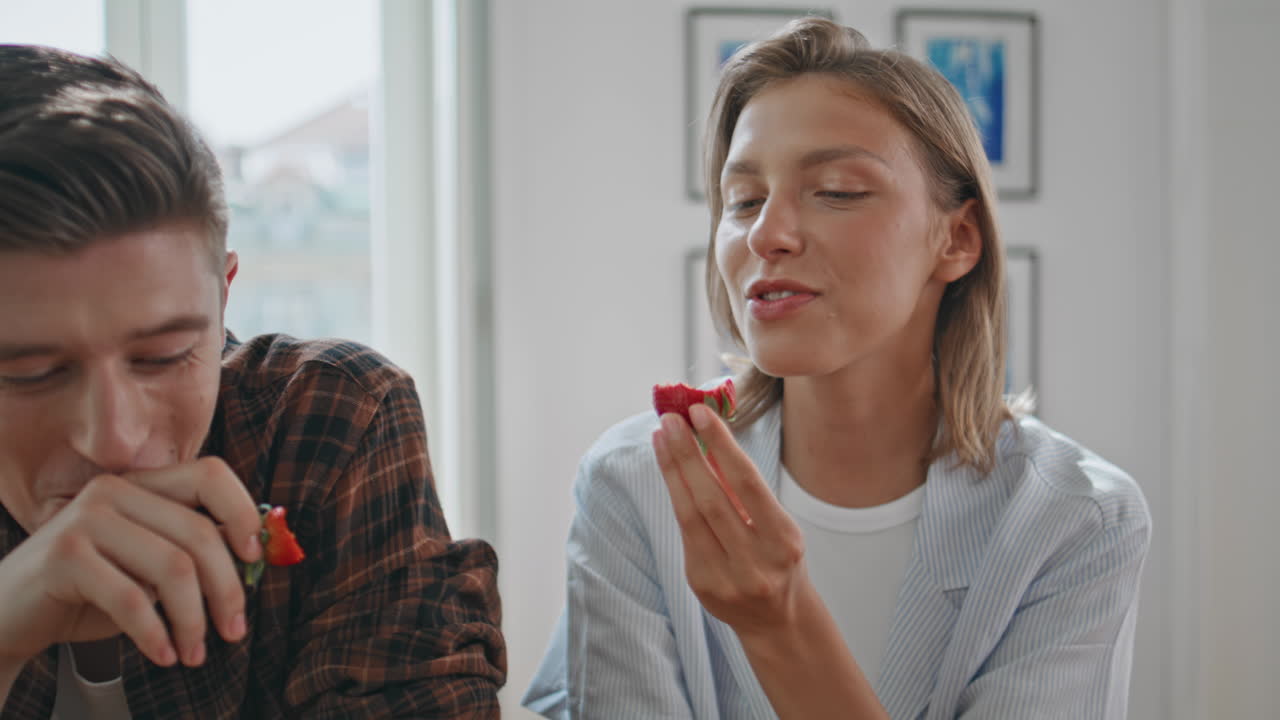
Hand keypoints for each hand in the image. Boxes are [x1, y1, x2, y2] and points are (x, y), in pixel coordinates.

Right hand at [0, 457, 261, 671]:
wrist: (9, 613)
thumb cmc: (89, 591)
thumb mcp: (148, 567)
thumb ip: (193, 552)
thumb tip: (257, 552)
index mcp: (142, 484)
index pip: (210, 475)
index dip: (242, 512)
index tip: (254, 558)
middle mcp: (115, 490)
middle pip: (199, 533)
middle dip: (227, 589)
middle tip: (234, 631)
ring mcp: (87, 518)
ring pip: (173, 568)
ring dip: (193, 619)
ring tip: (195, 651)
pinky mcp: (65, 554)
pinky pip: (132, 598)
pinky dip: (156, 633)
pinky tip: (165, 655)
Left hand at [652, 403, 809, 636]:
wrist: (778, 621)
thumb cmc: (779, 560)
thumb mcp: (777, 525)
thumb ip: (745, 491)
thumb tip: (709, 440)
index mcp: (783, 541)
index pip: (747, 483)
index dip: (721, 445)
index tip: (700, 413)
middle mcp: (756, 563)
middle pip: (712, 498)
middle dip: (687, 453)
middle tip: (671, 419)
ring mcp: (726, 578)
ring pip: (691, 515)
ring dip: (673, 470)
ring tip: (662, 437)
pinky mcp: (702, 585)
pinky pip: (685, 533)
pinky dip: (677, 497)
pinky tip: (669, 471)